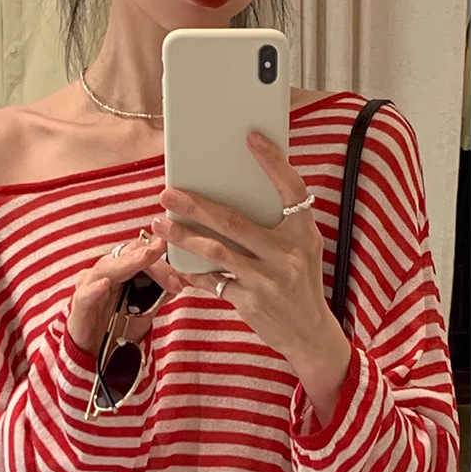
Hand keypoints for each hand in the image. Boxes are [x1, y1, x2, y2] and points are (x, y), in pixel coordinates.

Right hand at [67, 233, 190, 357]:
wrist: (96, 352)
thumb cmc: (118, 326)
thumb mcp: (145, 310)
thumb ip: (159, 294)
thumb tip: (180, 280)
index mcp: (120, 270)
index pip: (139, 252)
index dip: (160, 257)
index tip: (180, 268)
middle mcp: (104, 273)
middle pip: (126, 255)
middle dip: (149, 257)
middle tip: (165, 252)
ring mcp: (89, 287)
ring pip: (107, 268)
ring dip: (128, 263)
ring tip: (145, 256)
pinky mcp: (78, 306)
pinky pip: (85, 294)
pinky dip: (94, 288)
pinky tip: (104, 284)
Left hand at [150, 130, 343, 364]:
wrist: (310, 333)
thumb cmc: (301, 284)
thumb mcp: (303, 250)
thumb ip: (279, 226)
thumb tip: (236, 196)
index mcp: (304, 234)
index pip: (291, 189)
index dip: (273, 162)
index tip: (251, 138)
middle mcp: (288, 255)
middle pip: (234, 222)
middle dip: (196, 206)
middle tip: (168, 193)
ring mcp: (268, 280)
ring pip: (216, 252)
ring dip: (183, 237)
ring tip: (160, 223)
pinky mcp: (251, 302)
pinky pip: (214, 281)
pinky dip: (192, 271)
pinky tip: (174, 262)